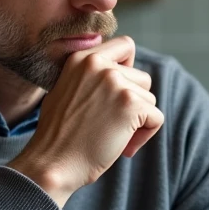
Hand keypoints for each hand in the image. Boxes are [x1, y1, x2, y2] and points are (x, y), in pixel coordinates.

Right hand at [8, 36, 162, 207]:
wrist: (51, 163)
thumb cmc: (57, 136)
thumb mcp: (64, 90)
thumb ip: (88, 77)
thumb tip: (117, 74)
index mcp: (81, 58)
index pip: (125, 46)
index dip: (129, 70)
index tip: (117, 94)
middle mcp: (99, 63)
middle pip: (142, 77)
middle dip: (133, 102)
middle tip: (113, 125)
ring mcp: (115, 83)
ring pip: (149, 98)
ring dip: (138, 120)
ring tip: (114, 137)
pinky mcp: (130, 104)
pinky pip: (156, 117)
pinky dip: (145, 136)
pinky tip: (123, 148)